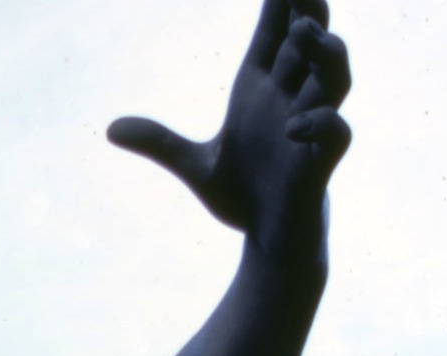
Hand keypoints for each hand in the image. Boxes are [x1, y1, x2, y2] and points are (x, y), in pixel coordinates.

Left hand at [107, 0, 349, 249]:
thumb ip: (159, 143)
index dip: (276, 1)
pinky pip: (336, 132)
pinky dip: (320, 123)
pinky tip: (294, 128)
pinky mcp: (321, 161)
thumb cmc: (240, 195)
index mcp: (260, 91)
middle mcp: (290, 100)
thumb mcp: (194, 166)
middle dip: (309, 10)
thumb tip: (110, 129)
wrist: (267, 240)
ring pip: (334, 76)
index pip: (272, 34)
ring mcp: (310, 127)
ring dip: (323, 52)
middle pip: (310, 42)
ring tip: (300, 32)